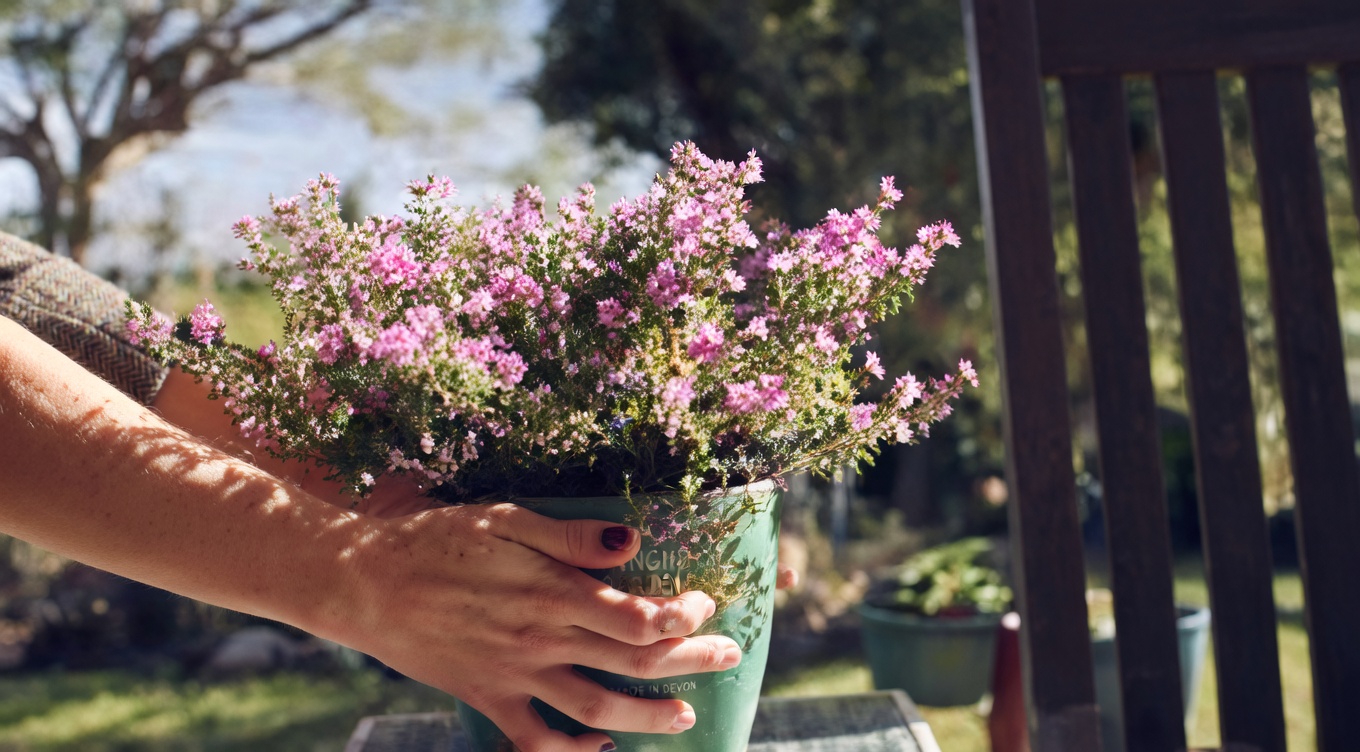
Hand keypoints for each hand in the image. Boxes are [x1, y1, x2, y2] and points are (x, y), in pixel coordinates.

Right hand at [324, 504, 741, 751]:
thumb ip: (570, 536)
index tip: (705, 603)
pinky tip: (599, 745)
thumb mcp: (504, 519)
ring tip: (686, 716)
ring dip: (647, 716)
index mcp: (550, 592)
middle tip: (730, 655)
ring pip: (595, 707)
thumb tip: (633, 541)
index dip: (681, 615)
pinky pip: (535, 739)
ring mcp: (514, 675)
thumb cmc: (436, 540)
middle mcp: (540, 639)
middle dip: (689, 661)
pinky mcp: (487, 696)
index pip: (636, 615)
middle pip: (631, 661)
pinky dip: (571, 751)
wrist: (364, 583)